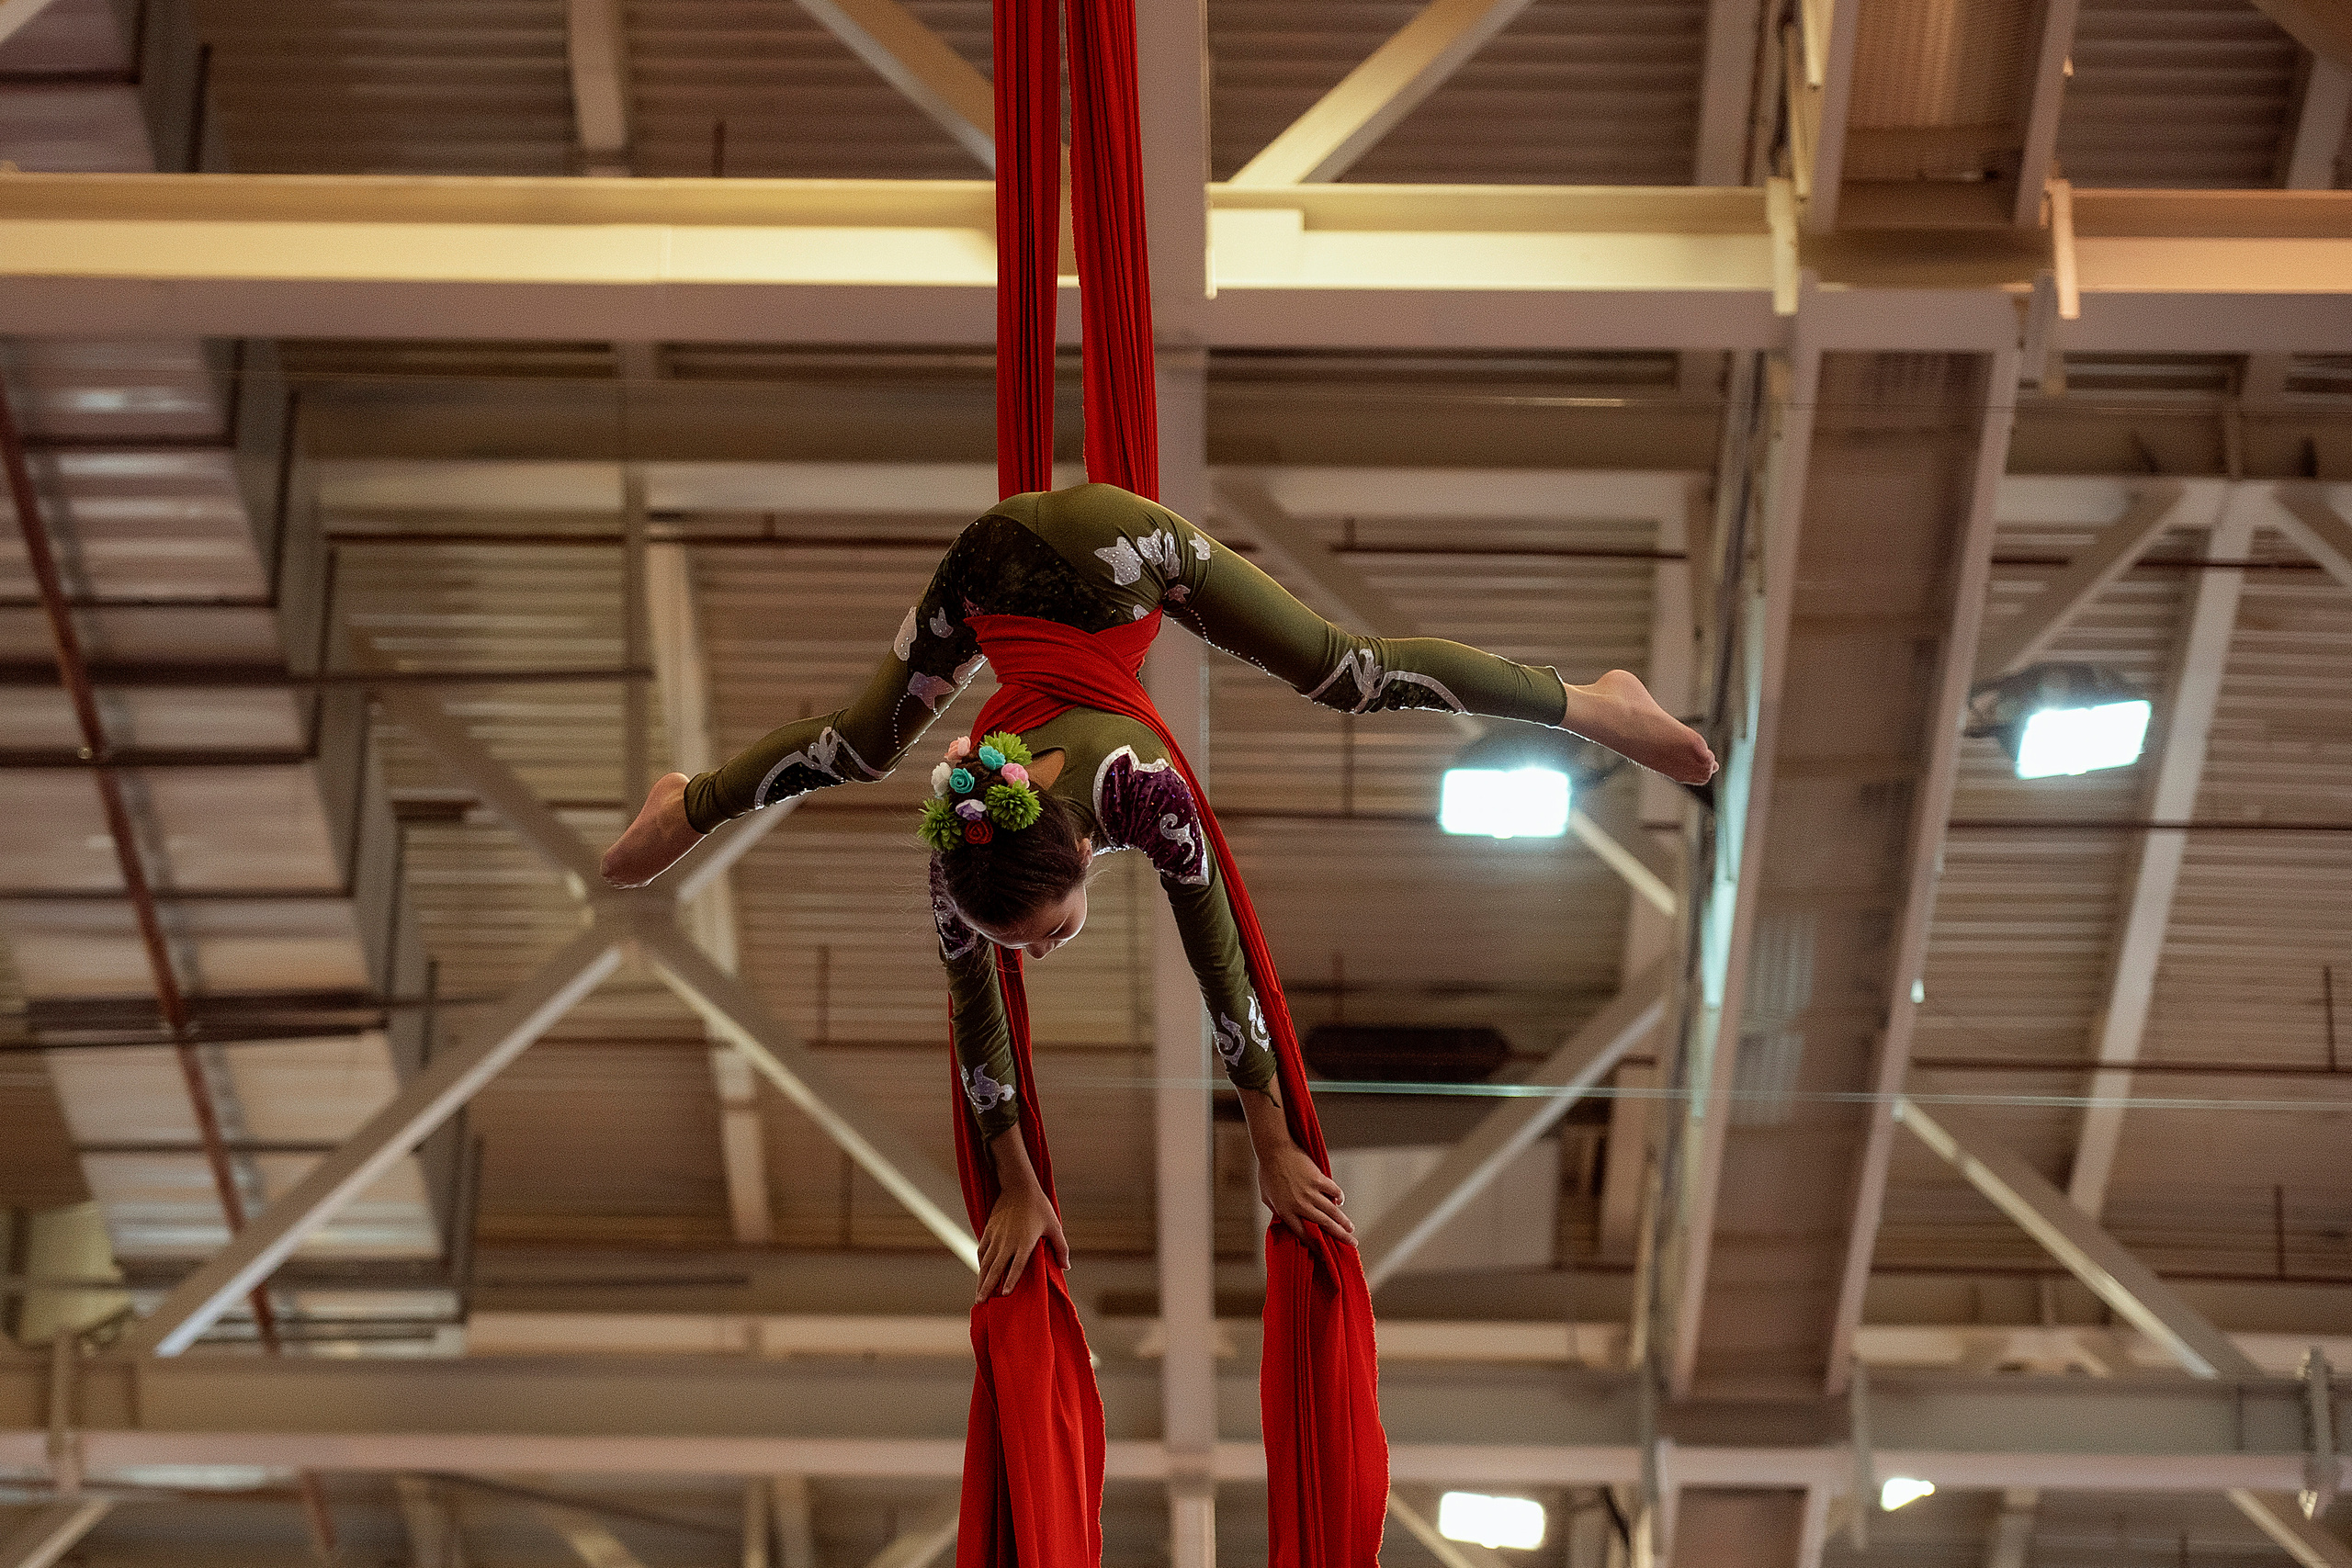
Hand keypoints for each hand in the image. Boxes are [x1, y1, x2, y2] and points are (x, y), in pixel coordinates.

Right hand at [976, 1178, 1067, 1300]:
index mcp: (1024, 1243)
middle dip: (987, 1287)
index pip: (1016, 1267)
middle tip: (980, 1303)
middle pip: (995, 1269)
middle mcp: (1008, 1242)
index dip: (1010, 1282)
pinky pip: (982, 1250)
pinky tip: (980, 1271)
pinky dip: (980, 1262)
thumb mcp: (1054, 1226)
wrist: (1019, 1186)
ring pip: (985, 1262)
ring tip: (978, 1294)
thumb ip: (1061, 1248)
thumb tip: (1066, 1267)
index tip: (1004, 1295)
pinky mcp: (989, 1230)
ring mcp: (996, 1237)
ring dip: (981, 1279)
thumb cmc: (1039, 1207)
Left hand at [1256, 1136, 1354, 1246]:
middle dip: (1339, 1236)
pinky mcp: (1318, 1179)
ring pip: (1331, 1211)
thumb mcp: (1267, 1197)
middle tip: (1352, 1243)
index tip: (1325, 1253)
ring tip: (1351, 1228)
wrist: (1274, 1150)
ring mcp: (1310, 1192)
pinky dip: (1339, 1197)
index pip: (1303, 1234)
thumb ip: (1278, 1210)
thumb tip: (1285, 1221)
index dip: (1315, 1245)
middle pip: (1324, 1225)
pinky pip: (1333, 1191)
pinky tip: (1340, 1201)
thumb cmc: (1267, 1173)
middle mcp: (1300, 1205)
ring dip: (1343, 1221)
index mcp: (1286, 1211)